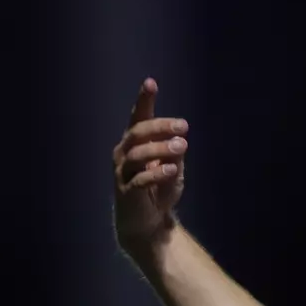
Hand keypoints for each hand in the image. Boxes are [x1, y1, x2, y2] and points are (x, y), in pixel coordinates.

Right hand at [112, 78, 188, 257]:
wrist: (147, 222)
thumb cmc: (159, 189)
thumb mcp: (173, 167)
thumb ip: (175, 153)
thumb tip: (179, 140)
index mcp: (135, 143)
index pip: (138, 117)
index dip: (143, 100)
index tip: (151, 82)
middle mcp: (124, 153)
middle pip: (137, 132)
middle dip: (160, 126)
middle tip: (183, 126)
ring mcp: (122, 172)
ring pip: (137, 154)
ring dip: (161, 148)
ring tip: (182, 147)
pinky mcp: (125, 192)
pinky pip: (139, 179)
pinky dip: (156, 173)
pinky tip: (172, 170)